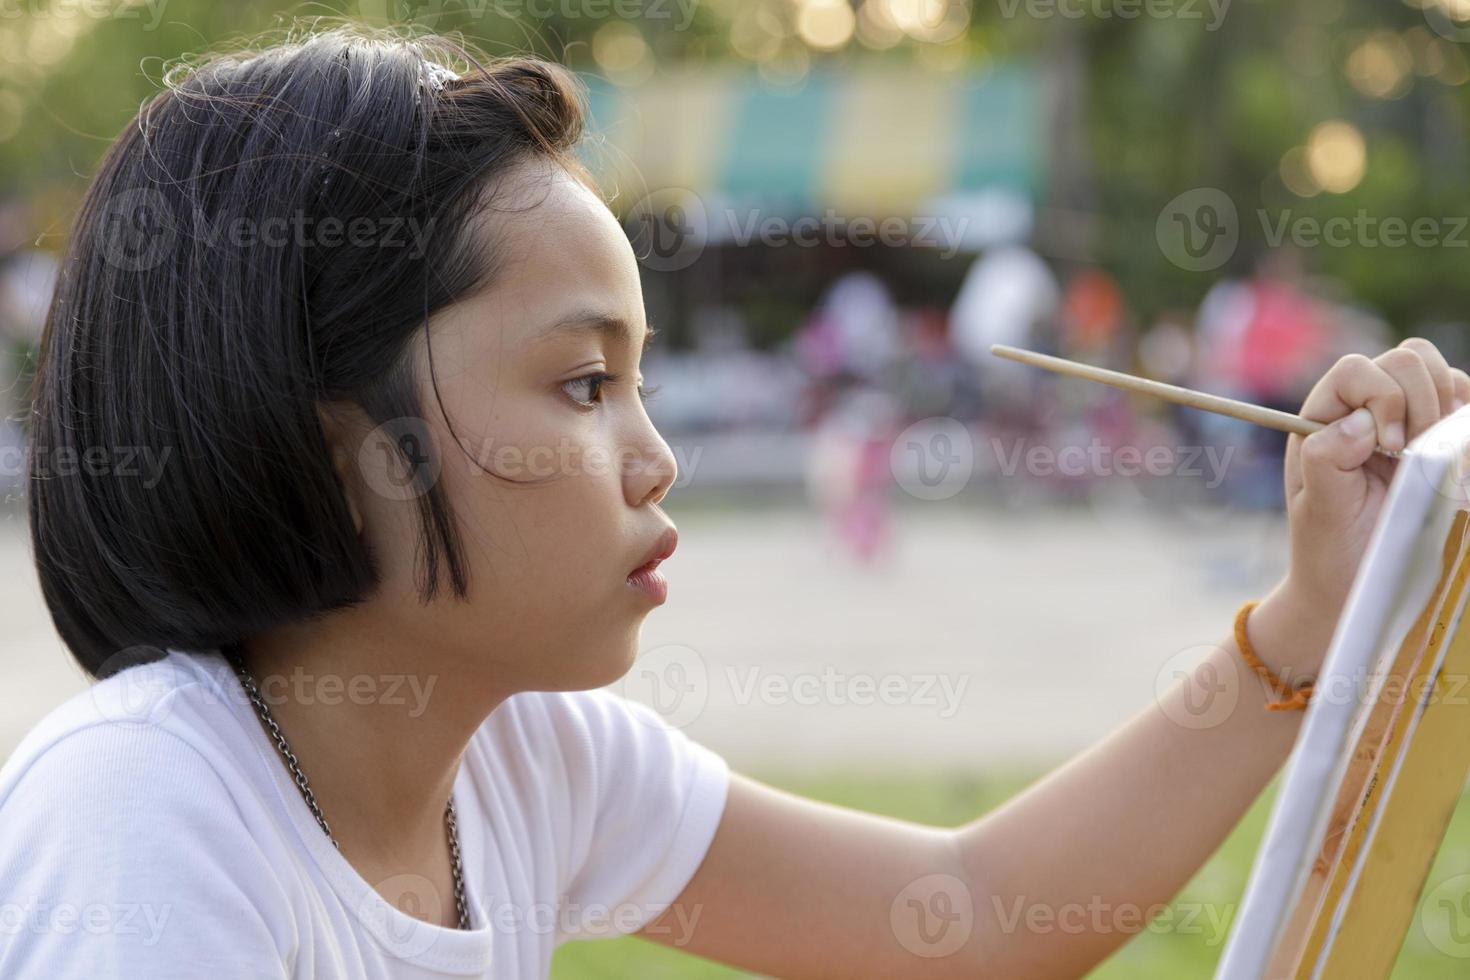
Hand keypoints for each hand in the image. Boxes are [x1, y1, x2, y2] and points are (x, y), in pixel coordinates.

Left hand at [1265, 339, 1469, 674]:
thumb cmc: (1332, 549)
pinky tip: (1452, 454)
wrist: (1356, 582)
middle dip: (1420, 400)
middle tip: (1412, 454)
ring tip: (1431, 454)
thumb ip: (1327, 461)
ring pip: (1436, 371)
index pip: (1357, 370)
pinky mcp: (1435, 436)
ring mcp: (1402, 418)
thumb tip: (1357, 422)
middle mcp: (1361, 409)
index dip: (1383, 398)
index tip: (1390, 449)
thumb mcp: (1322, 511)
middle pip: (1404, 359)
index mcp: (1323, 418)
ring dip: (1444, 403)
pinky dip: (1464, 415)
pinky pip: (1461, 399)